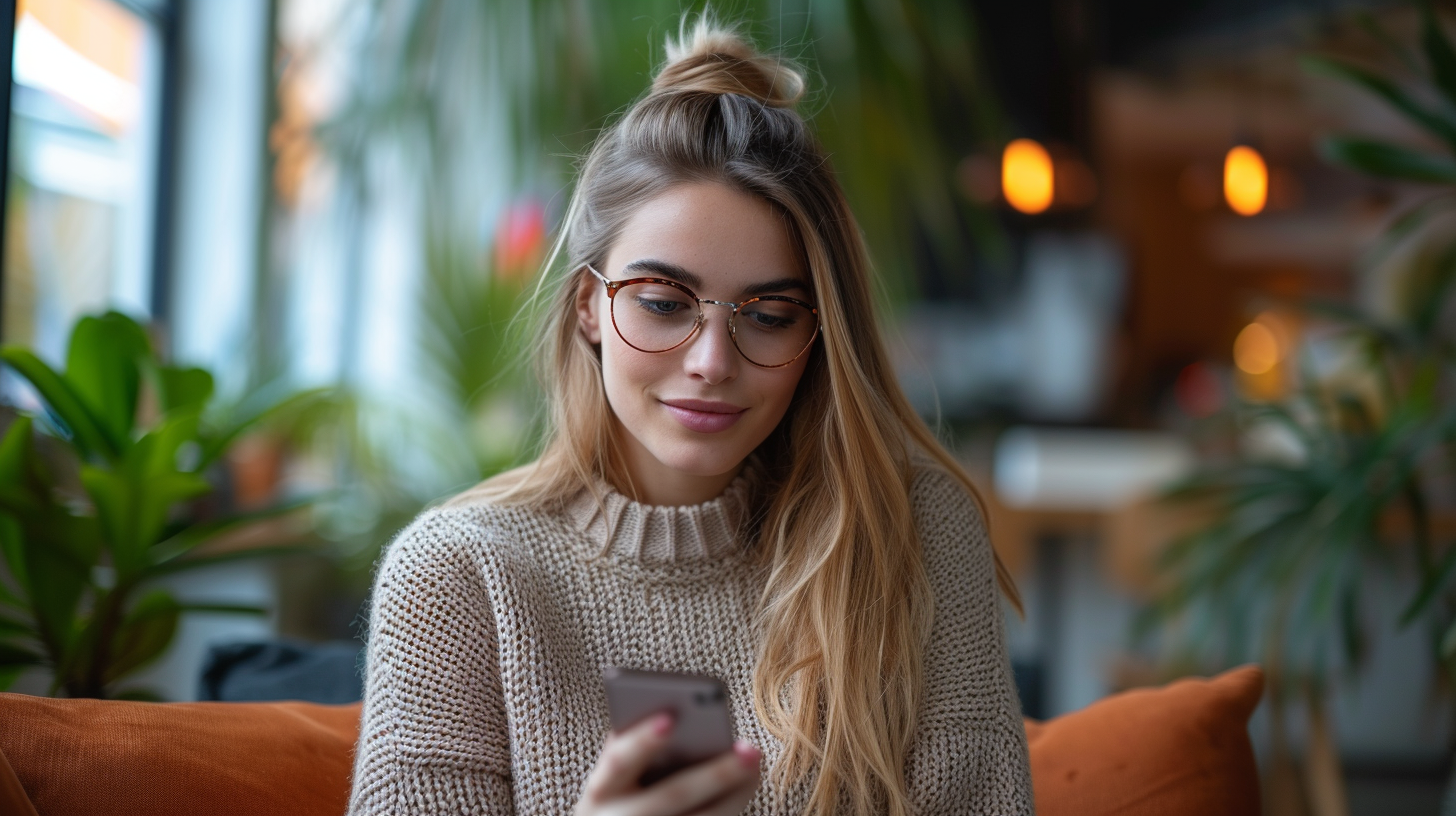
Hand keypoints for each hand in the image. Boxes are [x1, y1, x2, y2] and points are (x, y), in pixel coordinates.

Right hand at [575, 712, 761, 815]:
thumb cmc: (616, 798)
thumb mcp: (612, 778)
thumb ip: (633, 749)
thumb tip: (675, 714)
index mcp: (600, 791)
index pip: (618, 762)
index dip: (641, 741)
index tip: (669, 718)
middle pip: (673, 795)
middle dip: (714, 772)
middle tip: (749, 749)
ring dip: (734, 792)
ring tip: (756, 761)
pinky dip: (730, 806)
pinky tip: (748, 782)